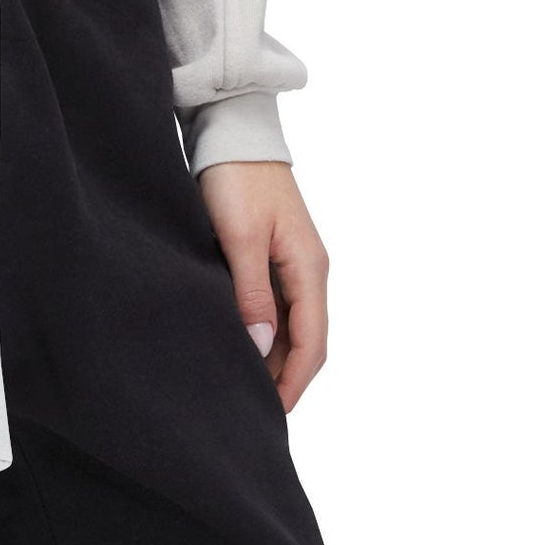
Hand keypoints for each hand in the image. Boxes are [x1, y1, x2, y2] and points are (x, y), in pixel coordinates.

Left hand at [199, 160, 329, 410]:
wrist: (232, 132)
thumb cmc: (236, 179)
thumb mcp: (240, 237)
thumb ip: (252, 291)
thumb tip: (264, 346)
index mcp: (309, 268)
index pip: (312, 342)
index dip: (294, 381)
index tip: (272, 412)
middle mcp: (308, 269)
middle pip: (306, 338)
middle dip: (285, 375)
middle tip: (255, 407)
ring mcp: (292, 261)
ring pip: (290, 323)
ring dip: (274, 354)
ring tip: (245, 382)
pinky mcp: (271, 252)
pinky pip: (275, 303)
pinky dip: (263, 328)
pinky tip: (240, 340)